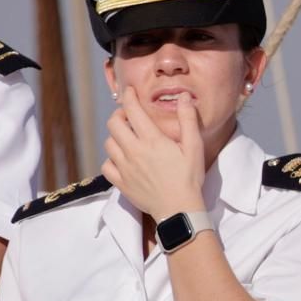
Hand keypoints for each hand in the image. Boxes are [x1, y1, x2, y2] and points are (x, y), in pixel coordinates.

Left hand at [102, 86, 206, 218]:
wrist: (179, 209)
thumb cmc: (189, 178)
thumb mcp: (194, 147)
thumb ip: (188, 120)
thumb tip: (183, 97)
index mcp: (152, 140)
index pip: (132, 110)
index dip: (129, 96)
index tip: (130, 91)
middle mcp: (134, 151)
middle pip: (113, 124)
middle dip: (119, 115)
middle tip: (128, 116)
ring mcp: (125, 168)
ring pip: (108, 143)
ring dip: (115, 136)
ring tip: (126, 137)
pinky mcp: (121, 183)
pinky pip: (106, 165)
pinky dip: (111, 159)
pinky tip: (122, 160)